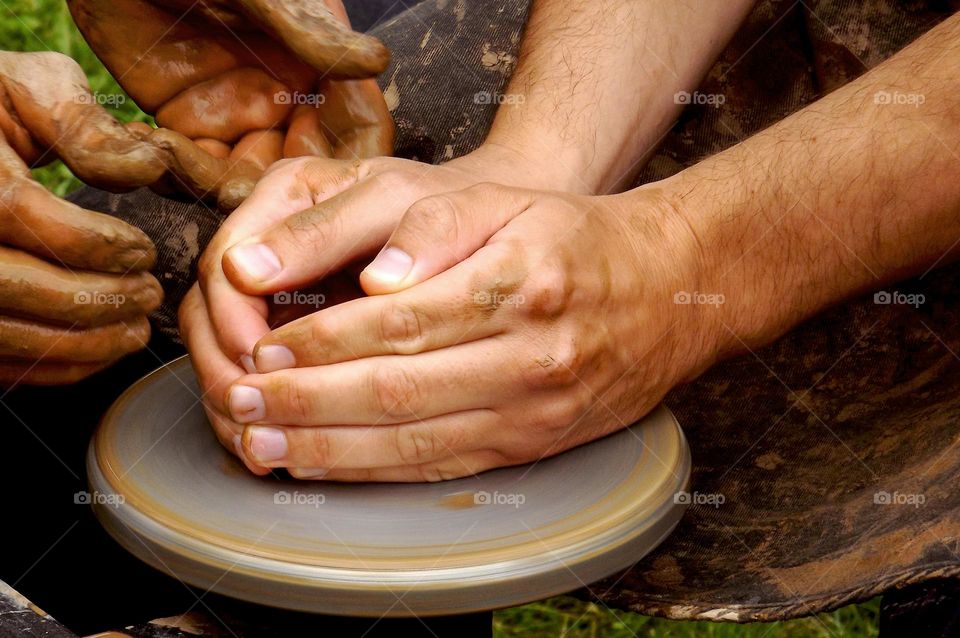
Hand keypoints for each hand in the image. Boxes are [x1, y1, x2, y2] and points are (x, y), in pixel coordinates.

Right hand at [0, 52, 161, 384]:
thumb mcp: (26, 86)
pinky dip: (49, 364)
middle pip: (7, 283)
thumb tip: (146, 166)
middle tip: (149, 296)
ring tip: (136, 330)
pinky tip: (99, 351)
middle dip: (91, 299)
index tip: (142, 249)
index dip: (89, 240)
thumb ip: (83, 124)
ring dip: (78, 343)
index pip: (18, 211)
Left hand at [69, 0, 393, 208]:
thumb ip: (310, 33)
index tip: (342, 203)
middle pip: (303, 172)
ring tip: (169, 152)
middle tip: (237, 195)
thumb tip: (378, 62)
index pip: (358, 129)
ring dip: (212, 186)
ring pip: (244, 181)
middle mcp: (286, 99)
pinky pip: (190, 167)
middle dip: (279, 200)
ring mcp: (235, 114)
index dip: (357, 169)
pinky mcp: (184, 121)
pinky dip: (171, 169)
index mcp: (319, 65)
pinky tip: (145, 141)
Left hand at [189, 180, 712, 479]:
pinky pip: (441, 466)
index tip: (264, 346)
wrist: (668, 291)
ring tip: (262, 442)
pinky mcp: (532, 445)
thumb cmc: (577, 239)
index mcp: (520, 285)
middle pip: (397, 391)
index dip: (322, 341)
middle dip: (306, 401)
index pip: (399, 323)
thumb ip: (437, 225)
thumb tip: (374, 276)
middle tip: (240, 399)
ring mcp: (533, 411)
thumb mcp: (512, 202)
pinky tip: (327, 467)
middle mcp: (529, 358)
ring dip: (328, 447)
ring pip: (413, 441)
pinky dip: (376, 471)